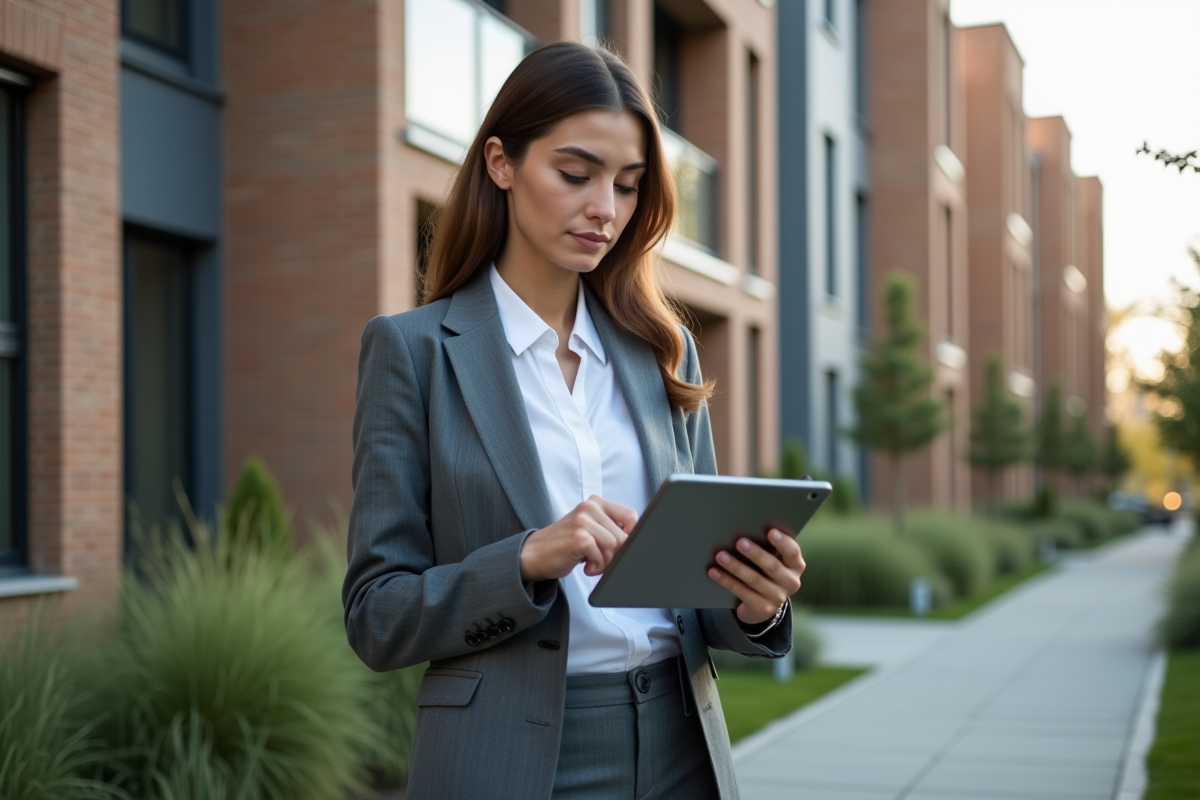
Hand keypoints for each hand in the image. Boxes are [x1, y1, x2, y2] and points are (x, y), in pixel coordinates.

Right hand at [519, 496, 637, 581]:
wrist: (534, 554)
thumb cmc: (566, 544)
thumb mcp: (590, 529)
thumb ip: (610, 528)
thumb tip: (637, 542)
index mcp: (596, 502)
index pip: (631, 515)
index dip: (632, 536)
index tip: (623, 549)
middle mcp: (589, 507)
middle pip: (624, 536)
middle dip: (616, 555)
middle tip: (601, 560)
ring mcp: (583, 521)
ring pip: (614, 547)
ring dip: (606, 562)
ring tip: (592, 563)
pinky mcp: (579, 537)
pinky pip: (602, 556)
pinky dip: (596, 567)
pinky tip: (585, 565)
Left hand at [707, 528, 805, 625]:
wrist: (763, 604)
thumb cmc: (767, 572)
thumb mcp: (775, 560)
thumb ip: (769, 548)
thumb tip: (746, 529)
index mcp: (796, 565)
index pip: (793, 552)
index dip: (783, 542)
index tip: (770, 531)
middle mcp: (791, 582)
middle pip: (772, 566)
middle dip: (755, 553)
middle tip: (740, 542)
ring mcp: (777, 597)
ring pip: (754, 579)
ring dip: (736, 566)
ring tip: (720, 556)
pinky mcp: (762, 608)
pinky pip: (741, 592)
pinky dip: (726, 580)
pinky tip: (714, 572)